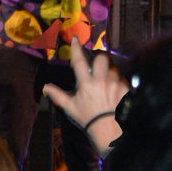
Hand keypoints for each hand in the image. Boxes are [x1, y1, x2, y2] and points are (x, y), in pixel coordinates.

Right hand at [43, 38, 128, 154]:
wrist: (110, 132)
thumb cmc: (88, 119)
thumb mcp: (70, 108)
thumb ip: (58, 95)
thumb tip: (45, 87)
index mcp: (86, 83)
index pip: (79, 61)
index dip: (76, 48)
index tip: (75, 38)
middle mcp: (101, 80)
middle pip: (102, 57)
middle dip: (101, 58)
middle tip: (99, 64)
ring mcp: (115, 83)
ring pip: (114, 68)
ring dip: (111, 72)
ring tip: (109, 82)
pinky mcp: (126, 88)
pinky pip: (123, 78)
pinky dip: (120, 82)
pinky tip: (117, 90)